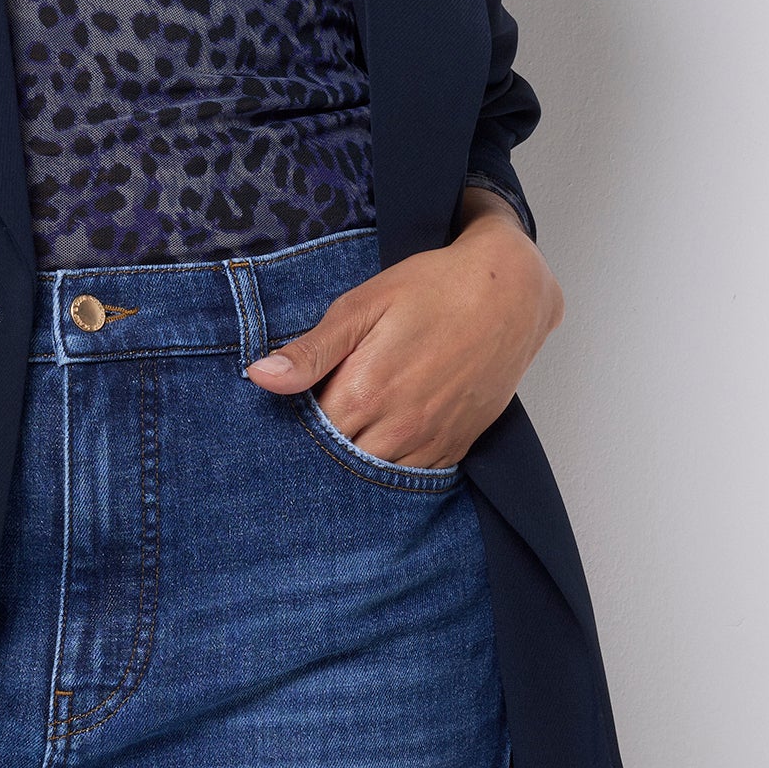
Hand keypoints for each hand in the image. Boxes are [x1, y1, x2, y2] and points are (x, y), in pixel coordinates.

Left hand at [244, 191, 562, 466]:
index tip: (280, 418)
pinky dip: (392, 468)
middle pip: (337, 465)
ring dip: (355, 464)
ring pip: (375, 479)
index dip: (288, 429)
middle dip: (319, 451)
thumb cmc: (432, 288)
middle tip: (310, 429)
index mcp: (363, 392)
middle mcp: (397, 428)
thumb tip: (258, 377)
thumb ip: (311, 350)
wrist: (510, 292)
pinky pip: (414, 479)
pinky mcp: (456, 446)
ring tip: (346, 436)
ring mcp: (430, 442)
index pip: (305, 437)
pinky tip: (381, 445)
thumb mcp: (362, 306)